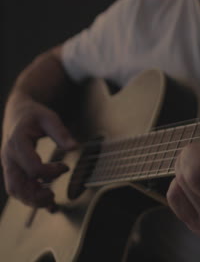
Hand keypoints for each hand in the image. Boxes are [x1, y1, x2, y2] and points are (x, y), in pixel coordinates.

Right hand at [1, 93, 76, 207]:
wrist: (17, 112)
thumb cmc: (34, 114)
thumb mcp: (49, 118)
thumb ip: (61, 132)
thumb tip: (74, 147)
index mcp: (17, 143)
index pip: (32, 168)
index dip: (51, 172)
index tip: (66, 167)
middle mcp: (9, 157)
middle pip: (17, 186)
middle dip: (36, 196)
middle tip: (54, 195)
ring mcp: (9, 165)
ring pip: (15, 191)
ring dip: (33, 200)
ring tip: (52, 202)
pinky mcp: (13, 169)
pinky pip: (18, 189)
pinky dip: (31, 198)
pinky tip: (48, 203)